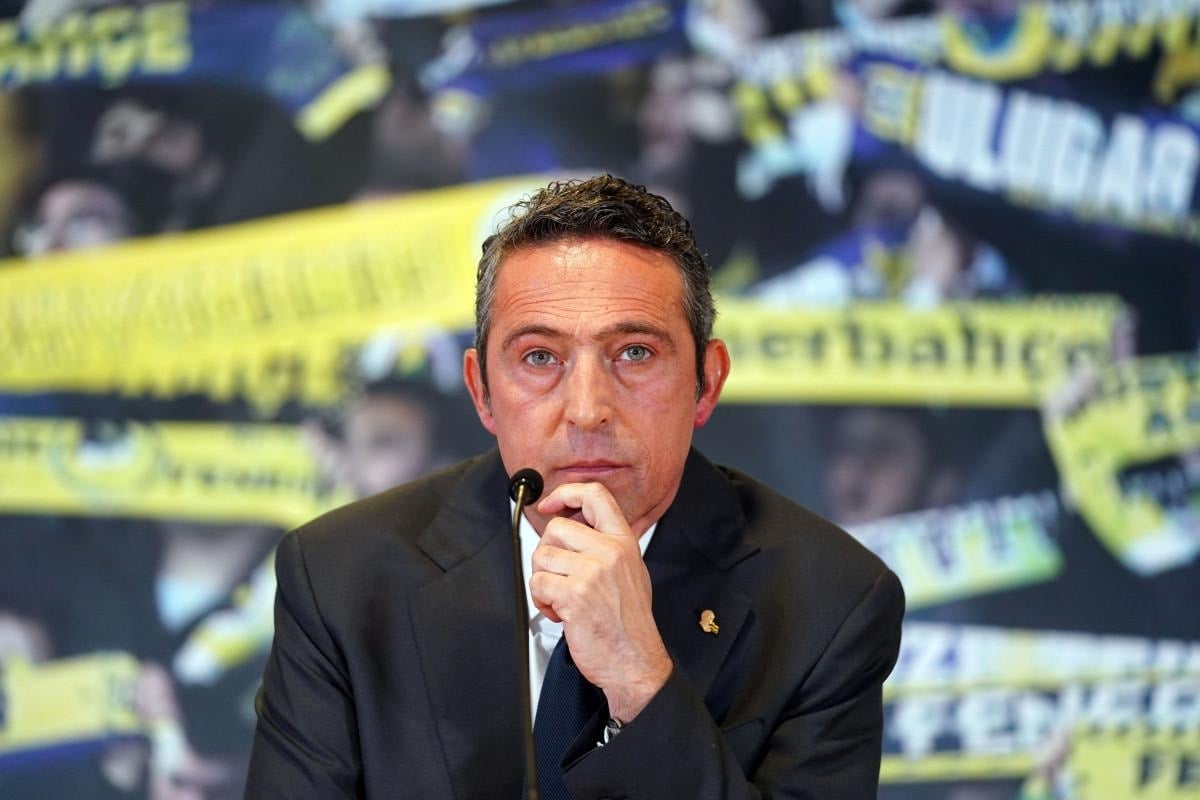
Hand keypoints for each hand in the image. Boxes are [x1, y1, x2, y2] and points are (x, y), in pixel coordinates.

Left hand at [530, 482, 672, 721]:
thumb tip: (576, 525)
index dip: (565, 494)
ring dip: (544, 581)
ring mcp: (592, 571)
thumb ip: (608, 545)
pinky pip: (538, 583)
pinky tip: (560, 612)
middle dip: (548, 555)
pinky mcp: (574, 593)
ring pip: (543, 556)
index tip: (551, 504)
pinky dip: (541, 601)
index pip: (594, 495)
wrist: (635, 660)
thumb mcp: (631, 570)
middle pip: (556, 529)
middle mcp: (609, 551)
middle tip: (559, 577)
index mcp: (623, 541)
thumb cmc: (630, 622)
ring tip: (562, 599)